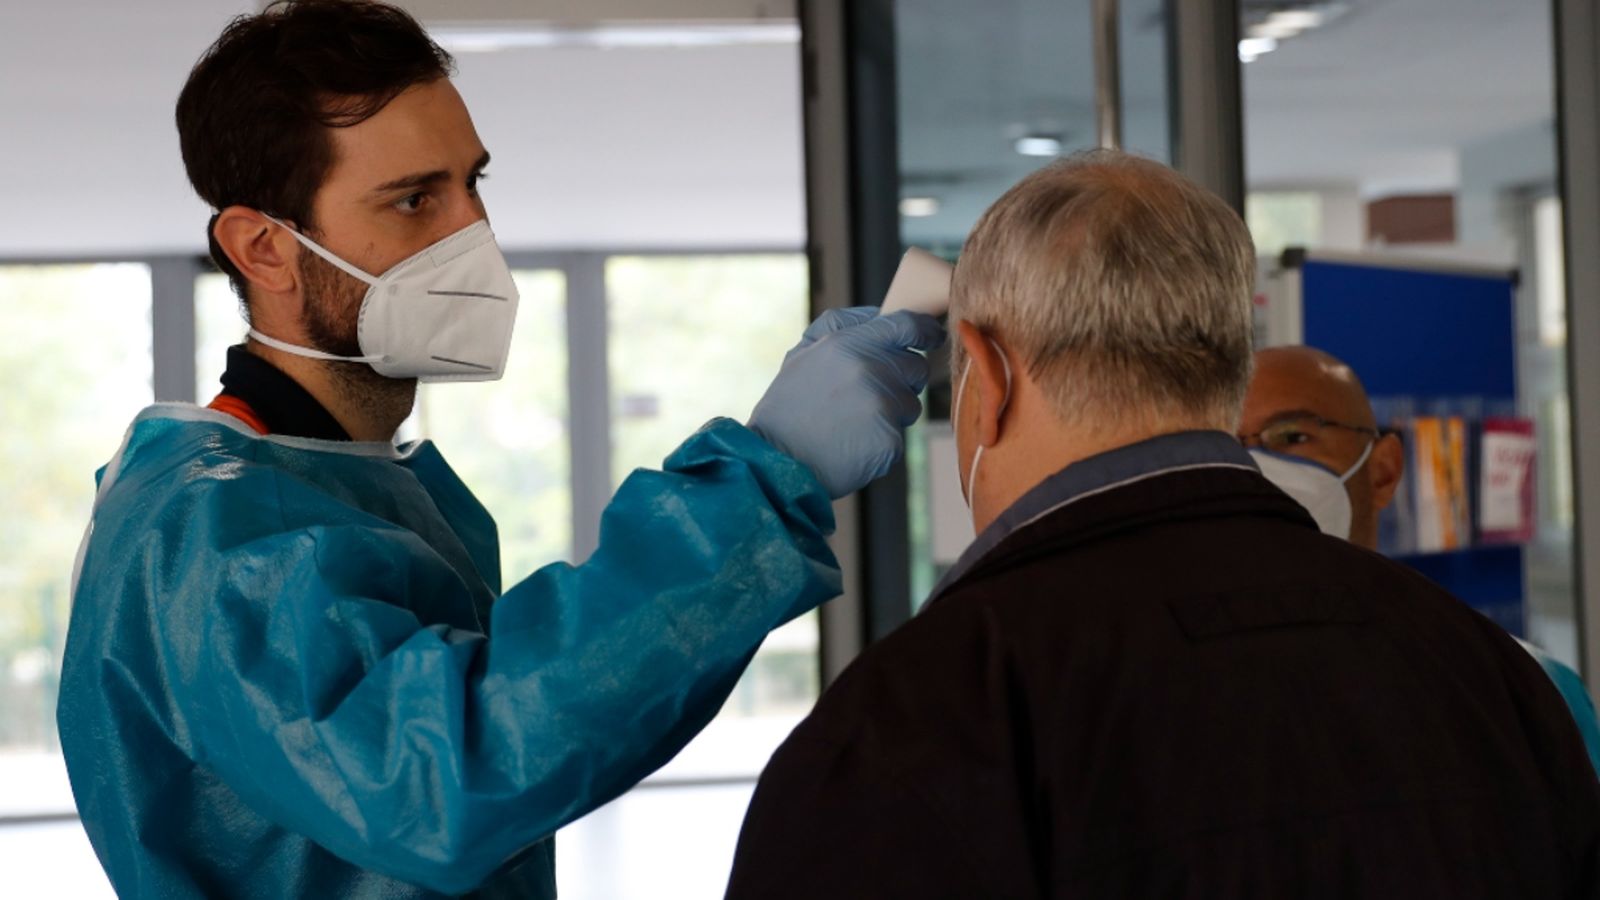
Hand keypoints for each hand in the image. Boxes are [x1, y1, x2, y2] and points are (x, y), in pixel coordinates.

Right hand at [749, 307, 945, 498]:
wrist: (779, 462)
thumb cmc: (789, 407)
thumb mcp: (802, 354)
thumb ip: (841, 325)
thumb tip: (880, 314)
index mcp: (849, 344)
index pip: (907, 326)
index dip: (925, 330)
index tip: (931, 335)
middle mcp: (870, 370)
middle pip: (916, 366)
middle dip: (901, 378)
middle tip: (867, 393)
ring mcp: (882, 407)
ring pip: (911, 403)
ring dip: (892, 411)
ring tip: (854, 421)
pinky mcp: (890, 440)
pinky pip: (901, 434)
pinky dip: (883, 439)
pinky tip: (855, 442)